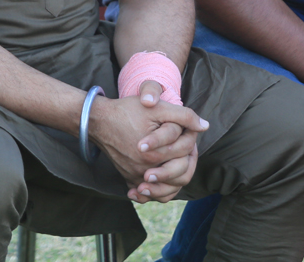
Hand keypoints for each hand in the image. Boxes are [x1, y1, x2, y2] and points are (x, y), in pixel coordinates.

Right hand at [119, 82, 198, 202]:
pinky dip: (159, 191)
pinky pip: (150, 195)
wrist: (98, 120)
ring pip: (167, 191)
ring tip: (177, 165)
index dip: (191, 141)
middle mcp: (144, 171)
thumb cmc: (128, 111)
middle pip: (181, 176)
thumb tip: (205, 126)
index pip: (187, 154)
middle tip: (185, 149)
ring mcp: (135, 178)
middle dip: (187, 161)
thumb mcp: (158, 108)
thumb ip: (184, 116)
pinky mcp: (129, 179)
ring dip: (176, 179)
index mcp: (154, 154)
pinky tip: (162, 180)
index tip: (187, 132)